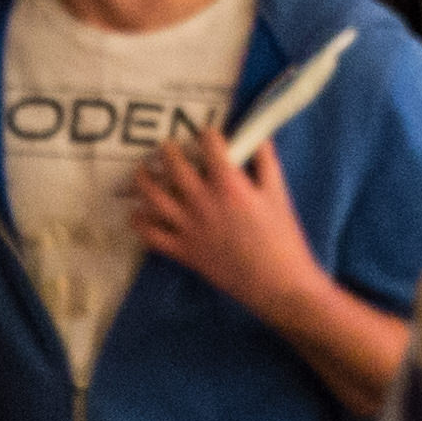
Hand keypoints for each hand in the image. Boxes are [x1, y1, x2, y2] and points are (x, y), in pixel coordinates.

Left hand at [132, 128, 323, 322]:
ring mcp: (189, 228)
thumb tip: (256, 137)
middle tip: (169, 147)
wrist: (278, 285)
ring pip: (153, 198)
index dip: (208, 135)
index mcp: (229, 185)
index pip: (210, 146)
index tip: (208, 135)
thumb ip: (266, 161)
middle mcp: (203, 202)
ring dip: (144, 180)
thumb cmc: (283, 239)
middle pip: (174, 166)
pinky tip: (138, 213)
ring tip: (143, 171)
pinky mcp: (183, 252)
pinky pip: (151, 236)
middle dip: (169, 150)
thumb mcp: (279, 194)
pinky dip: (140, 223)